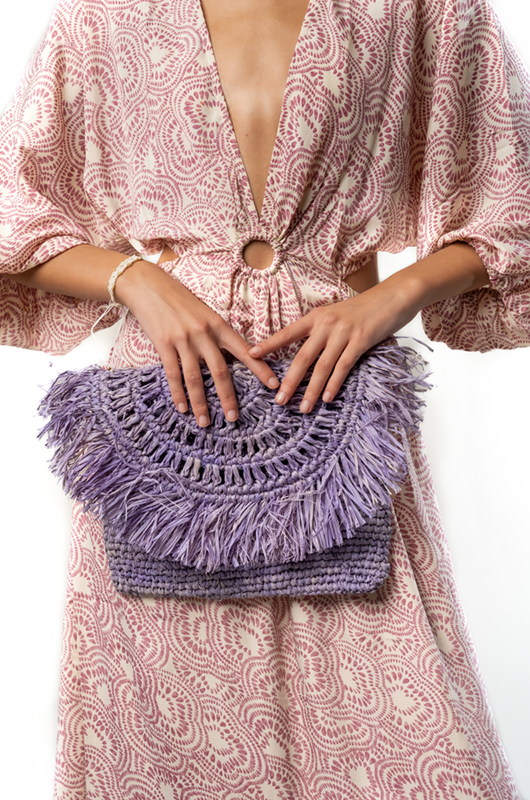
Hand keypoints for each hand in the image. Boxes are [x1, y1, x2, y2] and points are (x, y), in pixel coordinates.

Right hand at [115, 258, 278, 425]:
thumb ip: (217, 334)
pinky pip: (173, 374)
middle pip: (220, 371)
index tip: (273, 385)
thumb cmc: (179, 300)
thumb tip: (230, 358)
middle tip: (233, 418)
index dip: (260, 368)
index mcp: (219, 325)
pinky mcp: (163, 344)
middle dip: (228, 397)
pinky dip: (178, 394)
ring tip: (205, 422)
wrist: (148, 285)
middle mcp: (204, 333)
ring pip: (195, 378)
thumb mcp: (205, 313)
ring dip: (201, 403)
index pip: (244, 350)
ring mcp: (183, 339)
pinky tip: (182, 408)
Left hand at [248, 276, 421, 411]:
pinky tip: (327, 398)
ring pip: (322, 367)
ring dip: (311, 390)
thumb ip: (322, 330)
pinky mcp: (361, 340)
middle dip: (289, 381)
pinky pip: (343, 366)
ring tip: (303, 407)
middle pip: (302, 357)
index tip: (251, 355)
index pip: (287, 333)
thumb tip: (308, 352)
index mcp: (316, 316)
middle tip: (279, 401)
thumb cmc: (364, 308)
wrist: (394, 295)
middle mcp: (326, 324)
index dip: (269, 344)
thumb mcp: (337, 314)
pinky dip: (334, 384)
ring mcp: (343, 333)